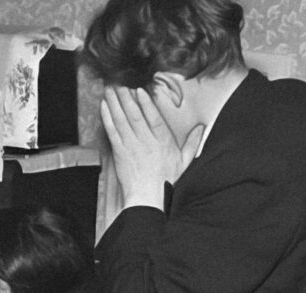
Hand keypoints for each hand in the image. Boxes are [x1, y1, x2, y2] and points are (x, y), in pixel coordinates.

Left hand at [100, 86, 202, 209]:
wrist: (147, 197)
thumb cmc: (165, 181)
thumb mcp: (185, 162)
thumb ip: (192, 143)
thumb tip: (201, 129)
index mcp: (163, 141)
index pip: (154, 117)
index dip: (146, 102)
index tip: (140, 90)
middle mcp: (146, 141)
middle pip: (134, 115)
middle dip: (126, 97)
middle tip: (119, 83)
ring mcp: (131, 146)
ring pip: (122, 120)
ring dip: (115, 103)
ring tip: (110, 89)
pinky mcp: (120, 152)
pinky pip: (112, 131)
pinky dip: (107, 118)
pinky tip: (104, 107)